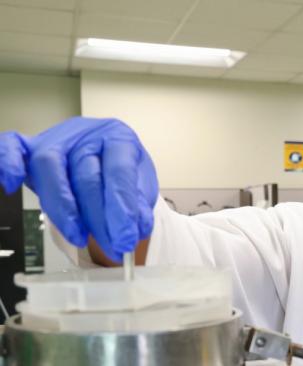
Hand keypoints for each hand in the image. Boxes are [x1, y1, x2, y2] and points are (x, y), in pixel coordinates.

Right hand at [0, 117, 157, 261]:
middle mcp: (85, 133)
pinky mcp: (30, 146)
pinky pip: (11, 146)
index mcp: (118, 137)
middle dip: (99, 218)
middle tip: (112, 247)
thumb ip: (138, 204)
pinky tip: (10, 184)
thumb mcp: (140, 185)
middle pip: (86, 174)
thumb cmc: (120, 170)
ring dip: (63, 209)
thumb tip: (136, 230)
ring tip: (79, 237)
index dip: (122, 208)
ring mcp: (55, 138)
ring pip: (50, 167)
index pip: (119, 170)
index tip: (127, 239)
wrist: (103, 153)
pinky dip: (7, 163)